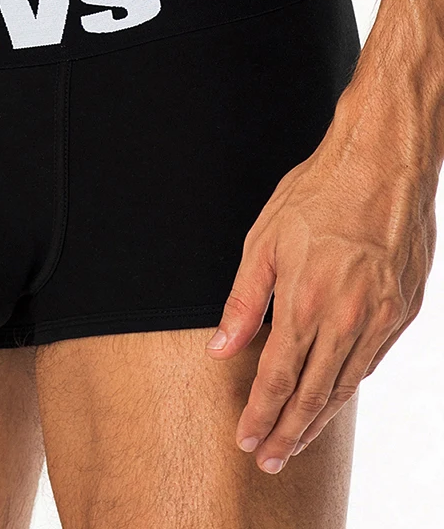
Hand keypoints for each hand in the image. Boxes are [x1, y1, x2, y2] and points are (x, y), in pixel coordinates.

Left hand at [205, 94, 436, 474]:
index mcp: (306, 302)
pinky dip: (349, 387)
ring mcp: (381, 317)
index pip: (276, 377)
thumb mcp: (263, 241)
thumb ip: (243, 301)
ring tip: (298, 442)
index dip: (259, 413)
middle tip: (270, 460)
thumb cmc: (317, 195)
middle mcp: (347, 319)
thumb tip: (221, 346)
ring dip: (318, 418)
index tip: (246, 439)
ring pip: (345, 385)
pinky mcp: (403, 310)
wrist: (381, 165)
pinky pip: (372, 362)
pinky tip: (334, 398)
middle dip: (287, 432)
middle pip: (312, 393)